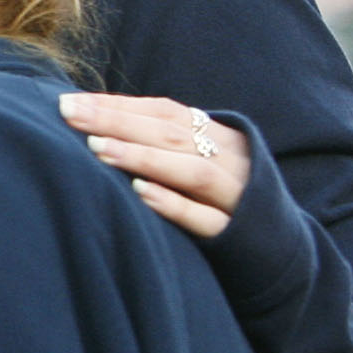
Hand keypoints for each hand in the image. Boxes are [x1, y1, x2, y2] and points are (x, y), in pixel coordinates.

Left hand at [59, 93, 250, 238]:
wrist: (282, 251)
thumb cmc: (224, 200)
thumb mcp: (204, 162)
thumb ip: (166, 143)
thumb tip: (97, 123)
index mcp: (220, 138)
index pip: (166, 112)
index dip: (120, 105)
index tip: (70, 102)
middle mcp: (230, 161)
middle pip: (173, 135)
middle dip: (119, 123)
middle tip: (70, 115)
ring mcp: (236, 197)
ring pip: (190, 171)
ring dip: (143, 157)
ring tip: (97, 149)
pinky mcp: (235, 235)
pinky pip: (205, 218)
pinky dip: (173, 204)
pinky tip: (140, 193)